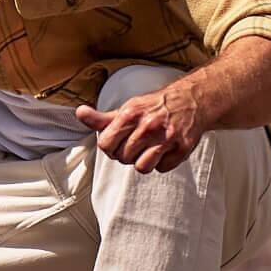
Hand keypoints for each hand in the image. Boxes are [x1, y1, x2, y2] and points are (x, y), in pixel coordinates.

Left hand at [74, 84, 203, 173]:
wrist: (191, 101)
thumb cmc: (154, 108)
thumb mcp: (128, 109)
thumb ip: (102, 118)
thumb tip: (79, 113)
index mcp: (130, 114)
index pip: (105, 145)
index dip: (110, 147)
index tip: (119, 142)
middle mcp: (147, 125)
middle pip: (123, 158)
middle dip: (128, 154)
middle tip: (138, 143)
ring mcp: (166, 138)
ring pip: (142, 168)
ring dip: (144, 162)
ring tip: (150, 149)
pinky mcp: (182, 148)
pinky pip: (162, 169)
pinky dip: (163, 163)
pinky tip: (166, 150)